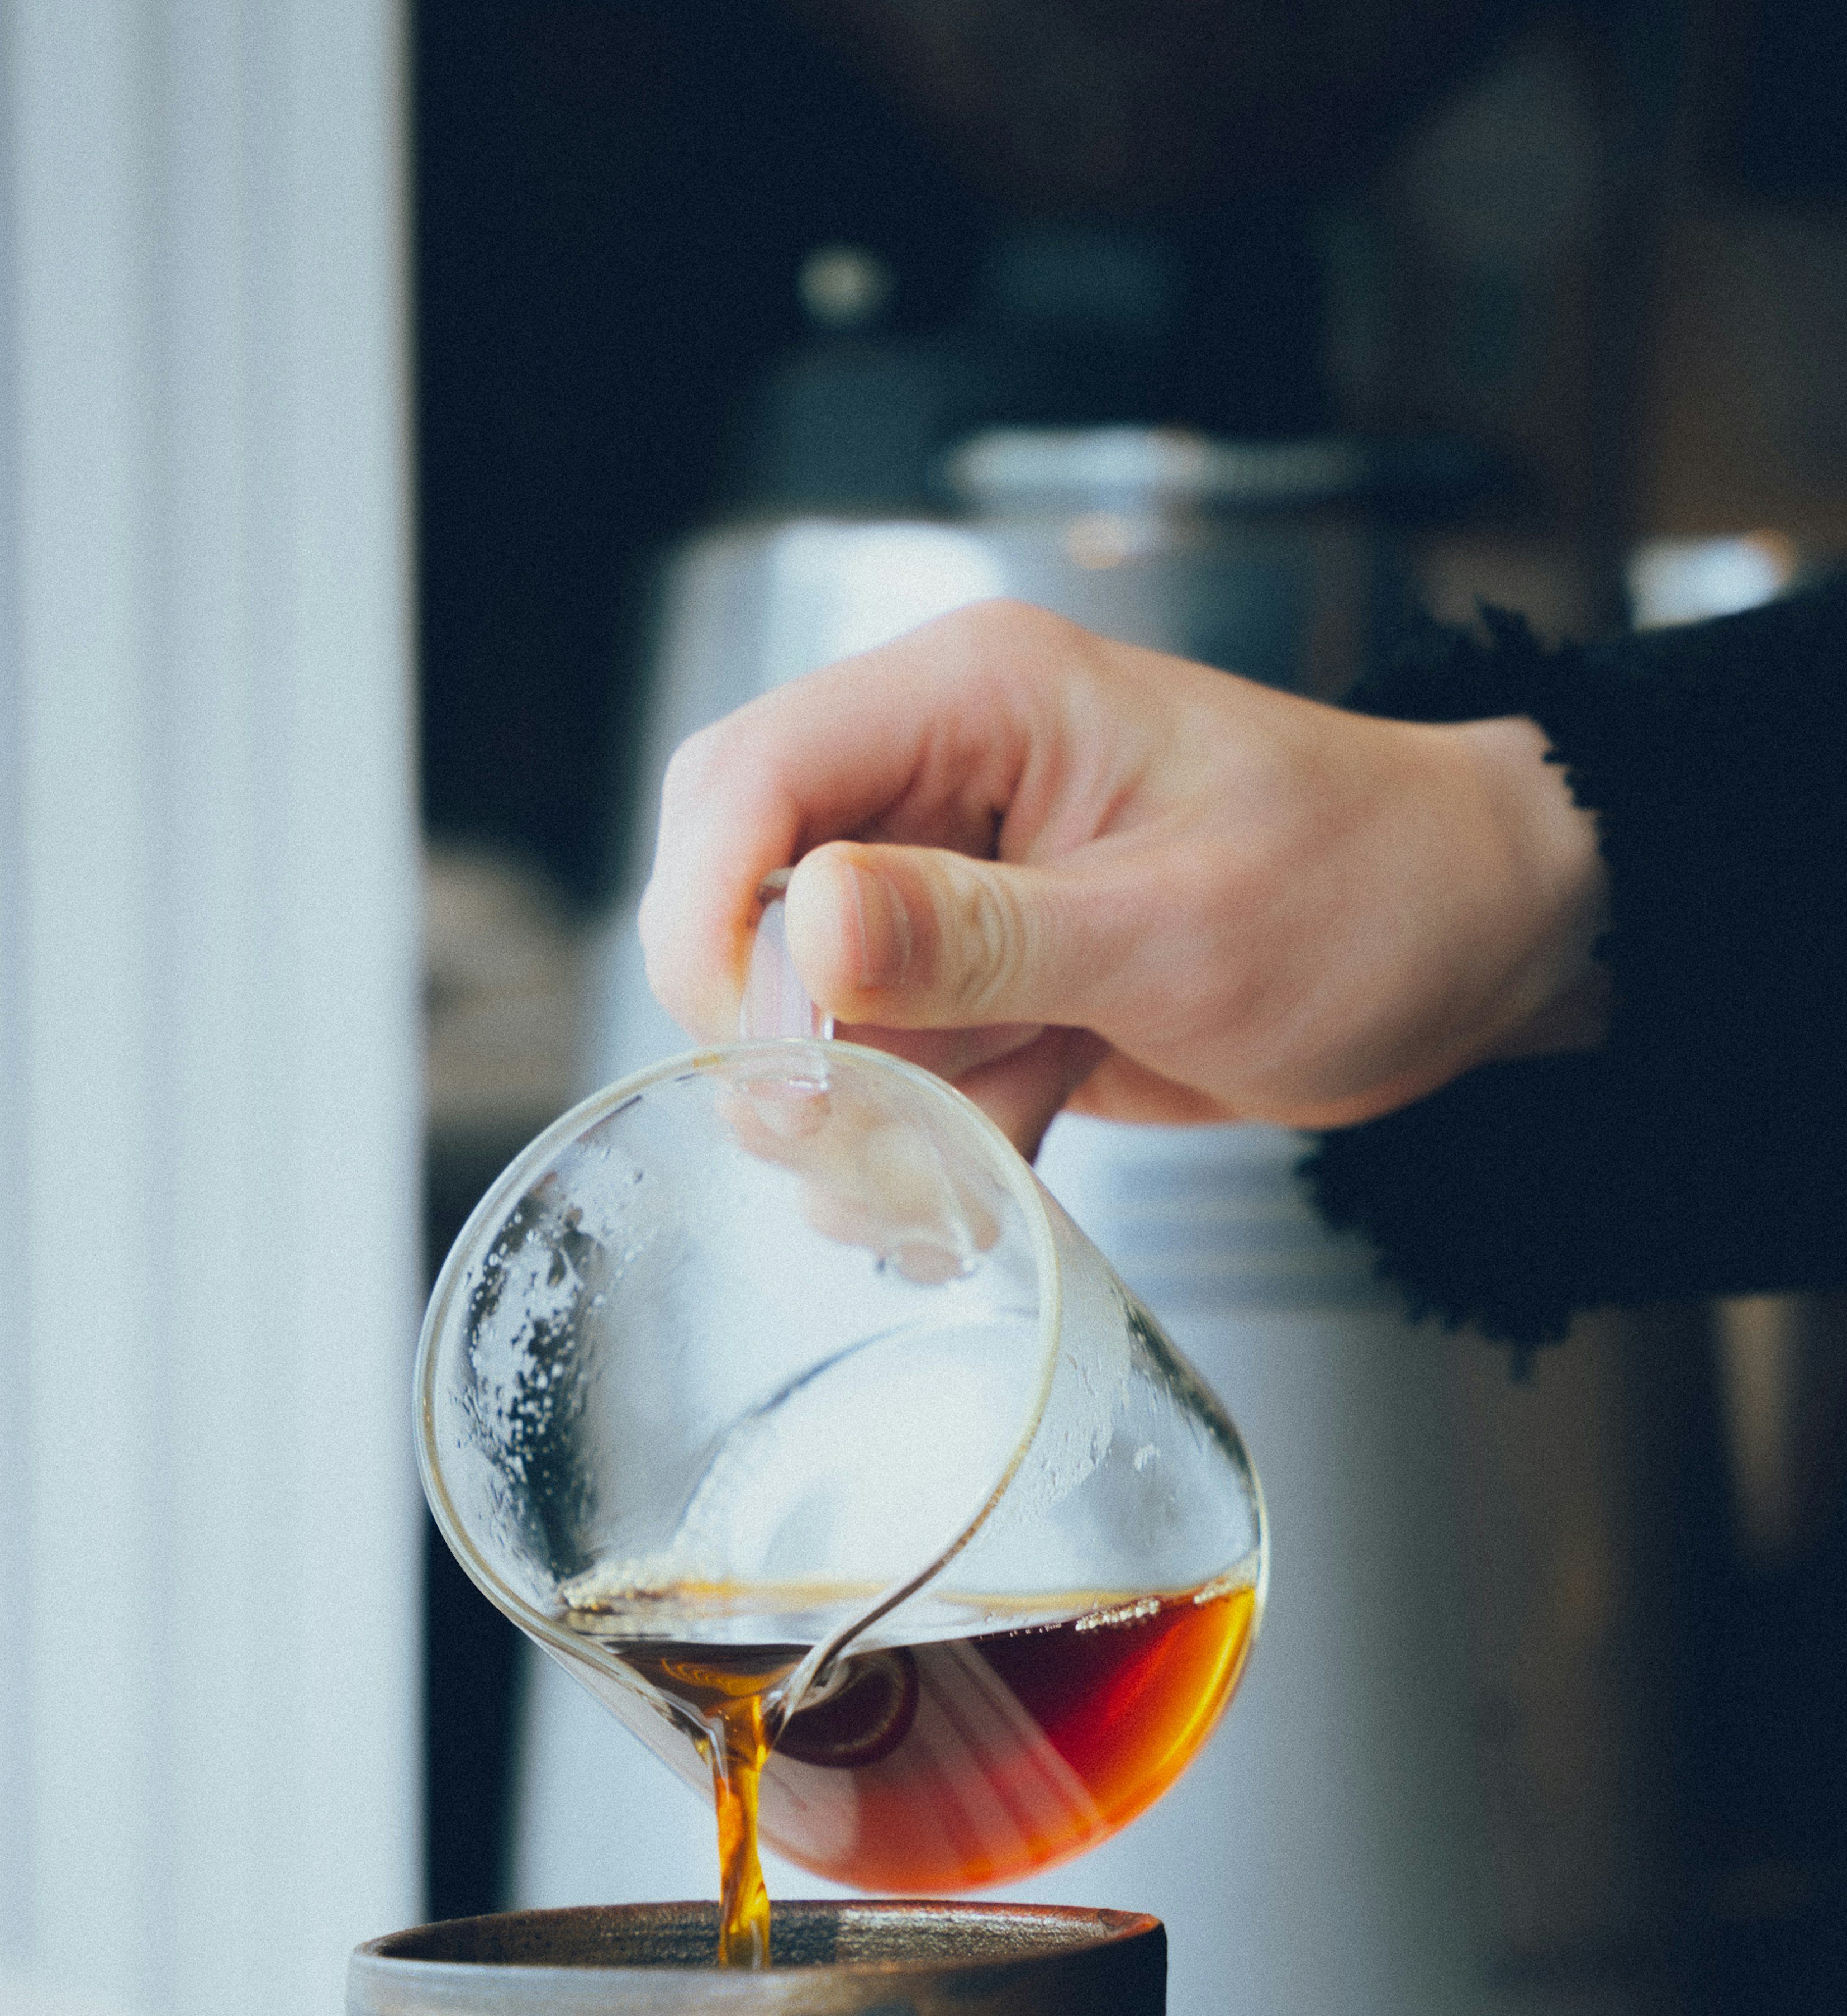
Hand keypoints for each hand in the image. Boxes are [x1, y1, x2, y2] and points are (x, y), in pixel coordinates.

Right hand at [638, 600, 1609, 1156]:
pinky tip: (1019, 1145)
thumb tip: (806, 926)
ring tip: (998, 1133)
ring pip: (801, 1013)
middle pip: (738, 900)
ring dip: (872, 1110)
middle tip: (871, 1129)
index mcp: (972, 701)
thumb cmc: (1371, 890)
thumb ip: (980, 934)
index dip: (712, 918)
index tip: (759, 1050)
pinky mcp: (979, 986)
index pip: (744, 782)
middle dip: (785, 1037)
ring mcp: (951, 891)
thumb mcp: (1179, 926)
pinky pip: (886, 1075)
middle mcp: (935, 782)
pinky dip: (929, 1138)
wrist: (1473, 947)